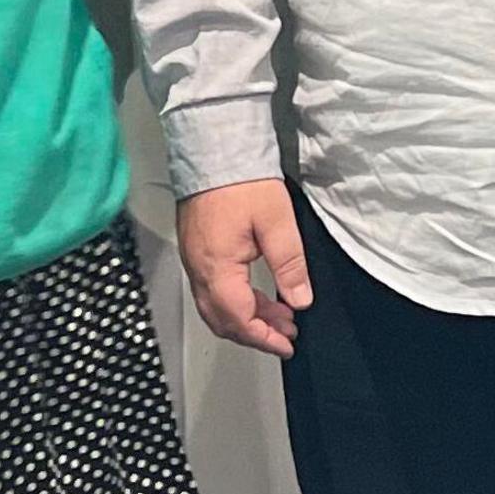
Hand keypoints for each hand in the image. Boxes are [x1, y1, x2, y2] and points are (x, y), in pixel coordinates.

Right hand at [178, 178, 311, 355]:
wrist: (214, 147)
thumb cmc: (242, 180)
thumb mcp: (277, 222)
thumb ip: (289, 265)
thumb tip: (300, 301)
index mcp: (217, 268)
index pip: (239, 319)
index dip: (264, 338)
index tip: (287, 345)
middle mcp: (199, 269)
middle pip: (223, 319)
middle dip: (255, 332)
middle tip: (287, 334)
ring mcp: (194, 260)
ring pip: (216, 306)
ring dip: (246, 317)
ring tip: (280, 315)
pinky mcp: (196, 249)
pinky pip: (212, 289)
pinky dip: (236, 300)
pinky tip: (258, 293)